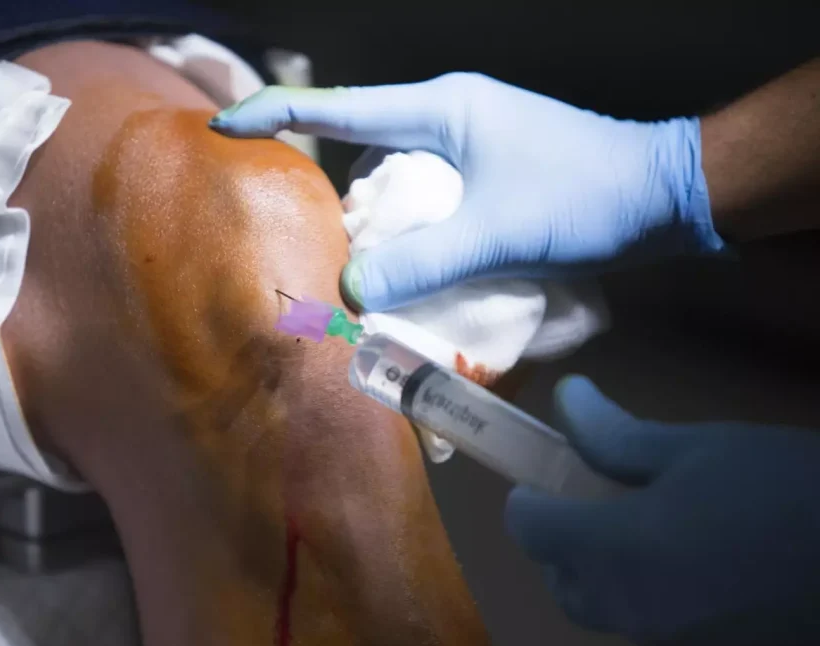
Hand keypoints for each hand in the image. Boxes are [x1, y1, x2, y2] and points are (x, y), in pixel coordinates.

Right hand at [210, 74, 727, 311]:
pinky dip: (409, 237)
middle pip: (362, 150)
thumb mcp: (498, 232)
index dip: (277, 114)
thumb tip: (349, 292)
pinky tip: (400, 274)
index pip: (342, 107)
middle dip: (328, 191)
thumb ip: (422, 262)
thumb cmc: (586, 198)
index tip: (223, 128)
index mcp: (442, 109)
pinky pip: (427, 205)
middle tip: (295, 235)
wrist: (667, 197)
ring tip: (346, 270)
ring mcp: (469, 149)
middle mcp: (447, 120)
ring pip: (396, 185)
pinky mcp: (486, 179)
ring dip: (374, 226)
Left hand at [505, 376, 819, 645]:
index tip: (544, 477)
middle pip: (563, 582)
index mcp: (616, 550)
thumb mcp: (699, 448)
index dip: (529, 499)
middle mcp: (631, 611)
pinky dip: (656, 605)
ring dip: (608, 576)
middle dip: (564, 544)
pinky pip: (658, 636)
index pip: (530, 529)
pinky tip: (704, 575)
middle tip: (599, 505)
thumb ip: (615, 435)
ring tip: (659, 535)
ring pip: (608, 612)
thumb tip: (565, 400)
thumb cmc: (788, 492)